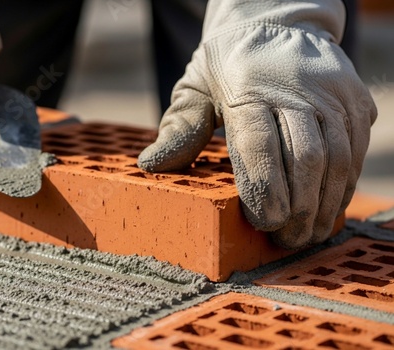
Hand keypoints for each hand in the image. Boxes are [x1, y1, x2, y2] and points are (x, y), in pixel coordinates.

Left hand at [138, 0, 376, 248]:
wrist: (276, 26)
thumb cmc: (228, 67)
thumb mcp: (195, 89)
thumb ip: (179, 128)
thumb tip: (149, 166)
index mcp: (247, 88)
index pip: (259, 144)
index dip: (264, 189)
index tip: (265, 224)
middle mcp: (296, 89)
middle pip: (305, 158)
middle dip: (298, 208)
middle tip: (287, 241)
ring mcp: (332, 93)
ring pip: (337, 159)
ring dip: (325, 205)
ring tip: (308, 235)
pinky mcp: (355, 100)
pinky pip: (356, 150)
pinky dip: (344, 185)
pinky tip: (328, 208)